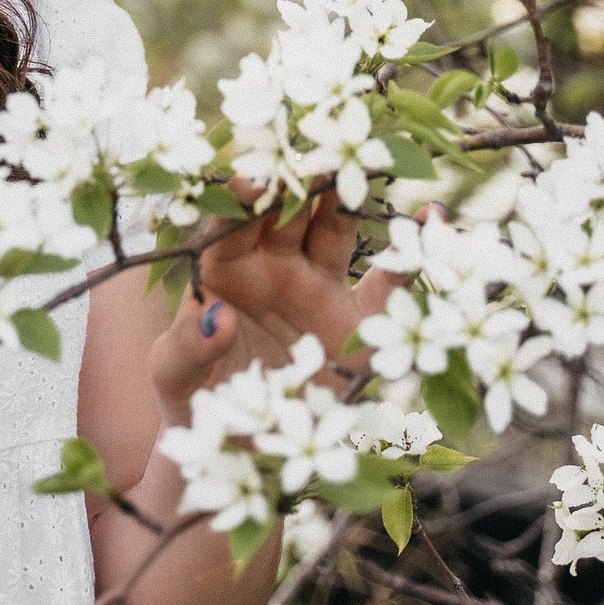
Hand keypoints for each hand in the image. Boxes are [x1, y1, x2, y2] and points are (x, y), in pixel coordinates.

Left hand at [144, 189, 431, 426]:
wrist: (239, 448)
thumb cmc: (195, 401)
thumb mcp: (173, 377)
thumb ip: (188, 349)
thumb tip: (219, 318)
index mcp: (222, 268)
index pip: (231, 222)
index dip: (241, 199)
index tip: (252, 181)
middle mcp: (271, 266)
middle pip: (287, 212)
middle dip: (300, 181)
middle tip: (316, 156)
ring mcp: (316, 286)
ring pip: (333, 230)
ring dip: (346, 199)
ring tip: (361, 168)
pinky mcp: (355, 320)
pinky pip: (384, 283)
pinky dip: (407, 254)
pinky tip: (430, 214)